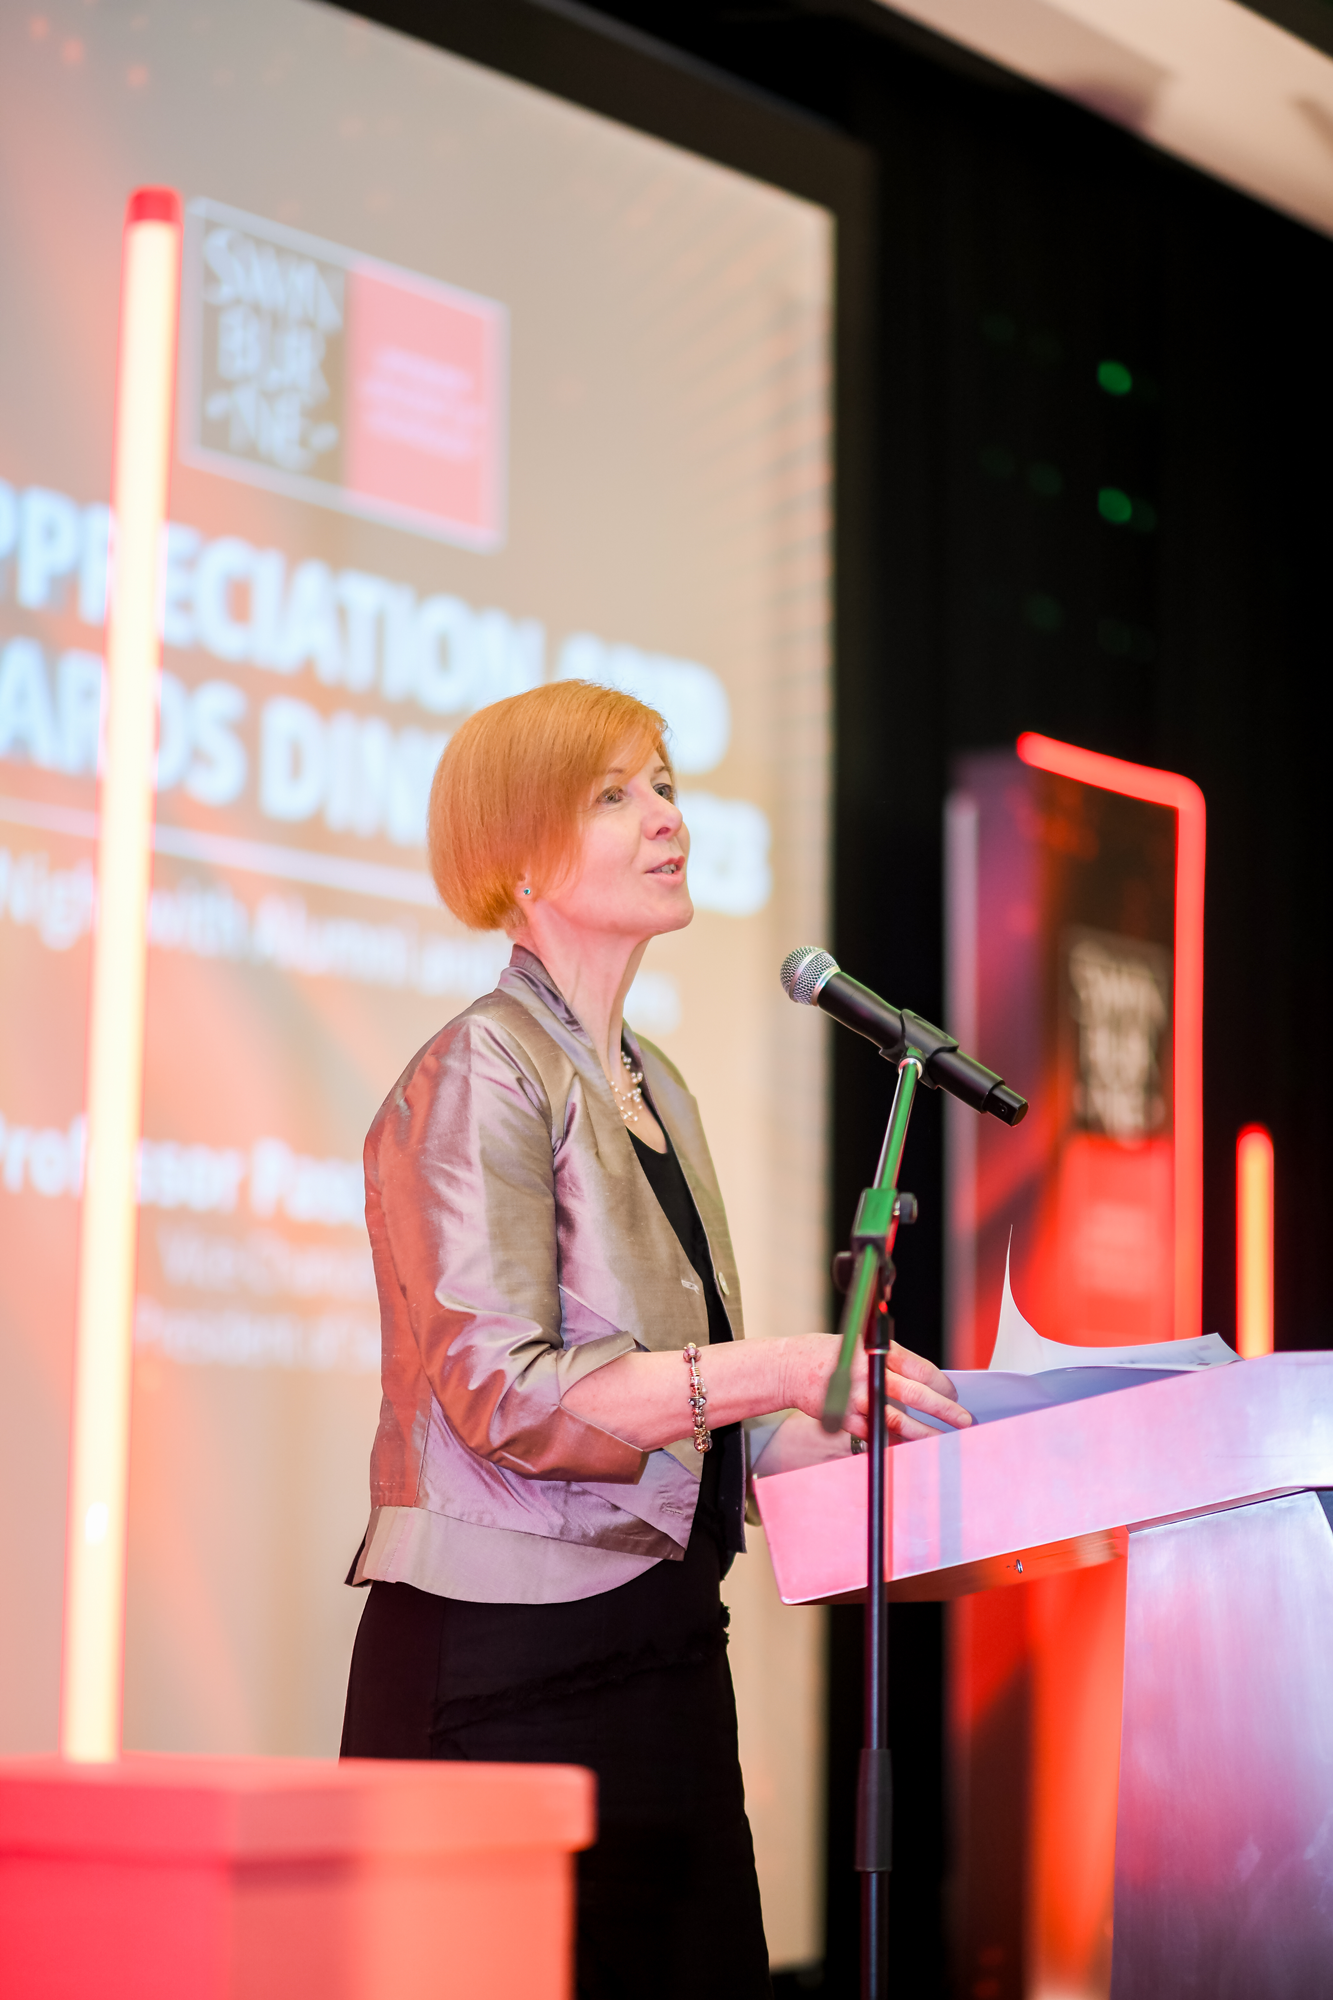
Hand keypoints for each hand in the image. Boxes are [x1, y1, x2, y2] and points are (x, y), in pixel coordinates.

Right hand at [780, 1333, 969, 1443]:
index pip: (920, 1368)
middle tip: (963, 1420)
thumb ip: (890, 1361)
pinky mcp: (845, 1418)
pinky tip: (910, 1447)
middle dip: (944, 1409)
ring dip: (924, 1432)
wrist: (791, 1367)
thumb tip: (923, 1382)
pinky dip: (894, 1442)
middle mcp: (870, 1374)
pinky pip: (875, 1434)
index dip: (942, 1384)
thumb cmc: (831, 1354)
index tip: (954, 1395)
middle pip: (915, 1394)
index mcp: (878, 1351)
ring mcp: (857, 1398)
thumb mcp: (862, 1345)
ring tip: (942, 1440)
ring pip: (898, 1419)